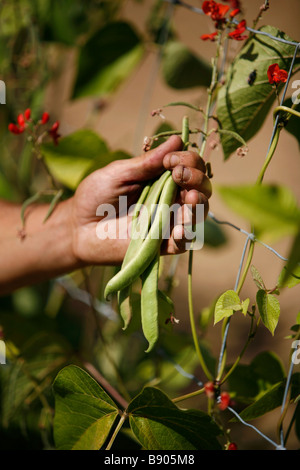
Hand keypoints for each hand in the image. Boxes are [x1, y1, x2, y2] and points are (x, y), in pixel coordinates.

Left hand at [70, 135, 211, 266]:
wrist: (77, 228)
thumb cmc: (95, 196)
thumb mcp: (119, 173)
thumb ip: (147, 162)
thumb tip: (177, 140)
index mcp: (162, 178)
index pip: (190, 166)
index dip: (188, 160)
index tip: (171, 160)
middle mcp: (170, 199)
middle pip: (201, 188)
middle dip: (198, 179)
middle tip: (180, 175)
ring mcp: (167, 222)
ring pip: (197, 214)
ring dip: (199, 204)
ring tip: (190, 198)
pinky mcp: (161, 245)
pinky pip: (182, 243)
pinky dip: (186, 235)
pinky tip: (179, 228)